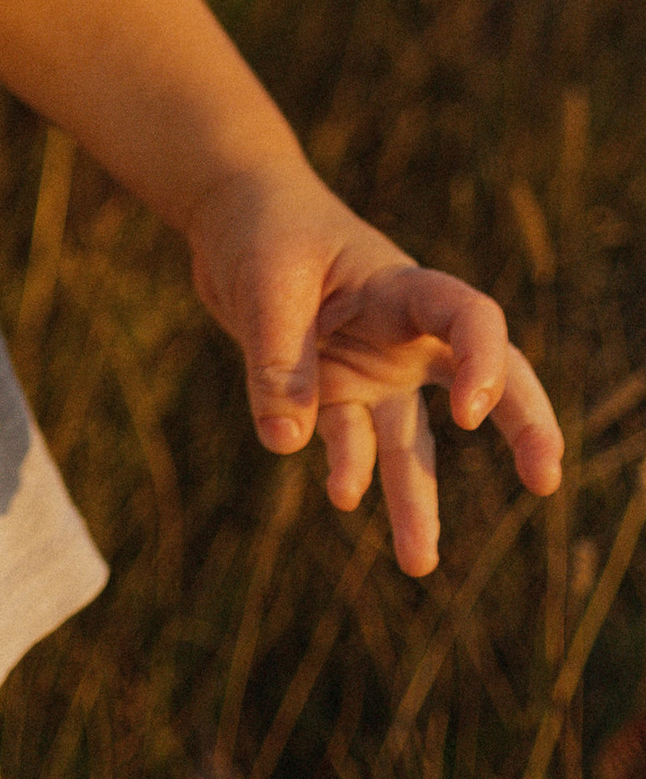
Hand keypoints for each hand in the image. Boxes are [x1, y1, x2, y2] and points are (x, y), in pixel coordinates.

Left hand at [189, 164, 562, 575]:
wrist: (230, 213)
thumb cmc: (261, 226)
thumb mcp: (264, 281)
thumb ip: (277, 360)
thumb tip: (286, 443)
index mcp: (400, 288)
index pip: (468, 320)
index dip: (482, 364)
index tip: (470, 417)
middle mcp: (401, 335)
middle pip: (482, 380)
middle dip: (522, 426)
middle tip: (547, 481)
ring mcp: (373, 368)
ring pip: (409, 441)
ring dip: (415, 501)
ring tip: (420, 565)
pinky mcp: (336, 391)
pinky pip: (350, 439)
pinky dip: (346, 467)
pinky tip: (342, 495)